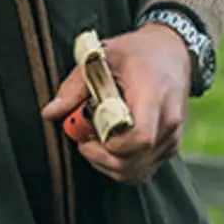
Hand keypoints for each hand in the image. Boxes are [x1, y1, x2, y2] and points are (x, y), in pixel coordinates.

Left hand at [41, 24, 190, 183]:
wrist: (173, 52)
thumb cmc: (138, 52)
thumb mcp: (102, 57)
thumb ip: (75, 86)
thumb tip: (50, 112)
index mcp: (152, 95)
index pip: (139, 138)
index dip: (110, 144)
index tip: (88, 134)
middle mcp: (168, 121)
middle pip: (134, 162)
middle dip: (101, 158)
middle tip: (83, 140)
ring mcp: (171, 137)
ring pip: (137, 171)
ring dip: (109, 164)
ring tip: (95, 140)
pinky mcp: (170, 146)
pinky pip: (144, 169)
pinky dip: (122, 164)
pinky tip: (110, 144)